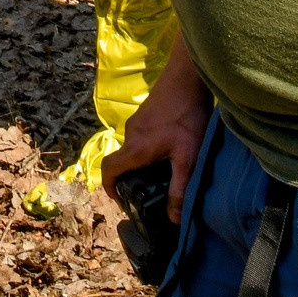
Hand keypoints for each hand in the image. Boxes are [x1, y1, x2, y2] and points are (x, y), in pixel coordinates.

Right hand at [102, 37, 209, 221]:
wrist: (188, 77)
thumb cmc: (187, 117)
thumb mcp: (187, 157)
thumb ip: (180, 188)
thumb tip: (174, 219)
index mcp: (135, 148)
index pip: (109, 170)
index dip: (109, 188)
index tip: (120, 199)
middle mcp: (130, 134)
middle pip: (122, 160)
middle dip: (132, 178)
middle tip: (150, 190)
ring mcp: (137, 120)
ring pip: (134, 147)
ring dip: (143, 161)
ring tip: (165, 170)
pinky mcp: (146, 112)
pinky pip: (142, 136)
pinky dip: (150, 148)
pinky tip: (172, 148)